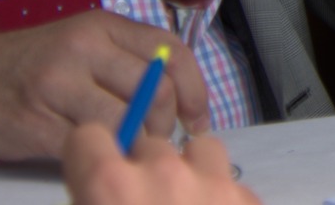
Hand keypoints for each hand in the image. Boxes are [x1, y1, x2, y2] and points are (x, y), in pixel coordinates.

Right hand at [0, 11, 207, 160]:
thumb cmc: (20, 69)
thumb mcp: (78, 47)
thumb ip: (123, 64)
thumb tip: (177, 104)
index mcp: (102, 26)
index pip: (170, 52)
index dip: (193, 91)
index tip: (197, 120)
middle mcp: (84, 47)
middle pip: (155, 89)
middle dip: (165, 126)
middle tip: (158, 145)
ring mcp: (59, 82)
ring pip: (126, 120)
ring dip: (136, 146)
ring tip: (128, 155)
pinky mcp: (36, 121)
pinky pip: (88, 145)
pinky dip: (102, 158)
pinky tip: (97, 160)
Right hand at [62, 124, 260, 204]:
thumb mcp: (89, 204)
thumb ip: (93, 192)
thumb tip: (99, 189)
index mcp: (108, 187)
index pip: (88, 137)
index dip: (88, 155)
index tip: (94, 169)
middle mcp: (160, 174)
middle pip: (147, 142)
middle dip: (140, 162)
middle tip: (139, 198)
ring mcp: (210, 186)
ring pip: (199, 148)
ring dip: (187, 169)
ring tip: (178, 203)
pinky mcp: (246, 203)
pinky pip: (231, 182)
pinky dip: (218, 197)